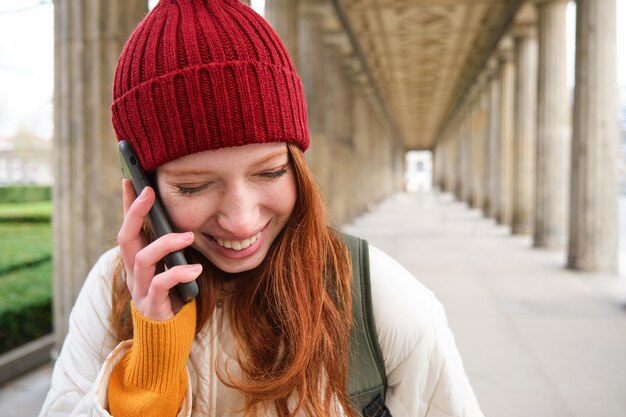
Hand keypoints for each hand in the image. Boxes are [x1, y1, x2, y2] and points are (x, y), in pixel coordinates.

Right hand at [118, 179, 201, 320]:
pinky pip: (159, 285)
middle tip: (148, 192)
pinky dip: (178, 274)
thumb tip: (183, 219)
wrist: (168, 335)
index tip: (130, 178)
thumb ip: (170, 247)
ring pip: (142, 259)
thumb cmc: (173, 294)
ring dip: (166, 244)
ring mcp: (139, 289)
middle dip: (135, 212)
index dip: (128, 204)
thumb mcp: (170, 266)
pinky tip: (195, 270)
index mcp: (136, 260)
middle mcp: (132, 272)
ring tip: (189, 237)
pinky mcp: (151, 305)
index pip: (129, 226)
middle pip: (125, 237)